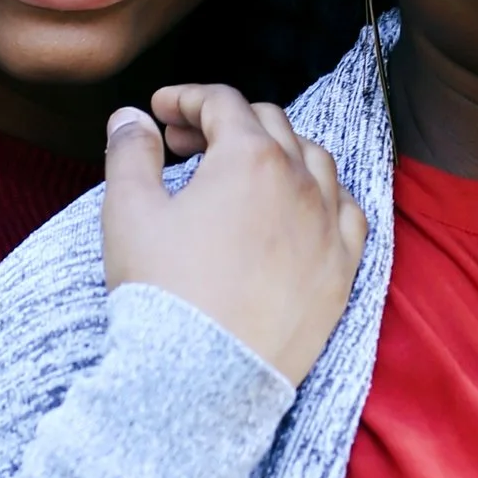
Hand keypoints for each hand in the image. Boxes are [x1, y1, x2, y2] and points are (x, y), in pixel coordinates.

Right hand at [103, 84, 366, 386]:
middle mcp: (301, 182)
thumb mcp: (128, 212)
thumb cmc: (163, 292)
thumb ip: (129, 153)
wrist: (202, 378)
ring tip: (243, 170)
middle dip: (225, 123)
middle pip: (270, 125)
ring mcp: (329, 227)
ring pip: (316, 162)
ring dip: (278, 152)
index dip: (186, 99)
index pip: (222, 103)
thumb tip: (130, 119)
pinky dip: (325, 197)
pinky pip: (348, 214)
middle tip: (185, 145)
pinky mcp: (342, 271)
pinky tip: (302, 207)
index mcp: (250, 158)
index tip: (161, 113)